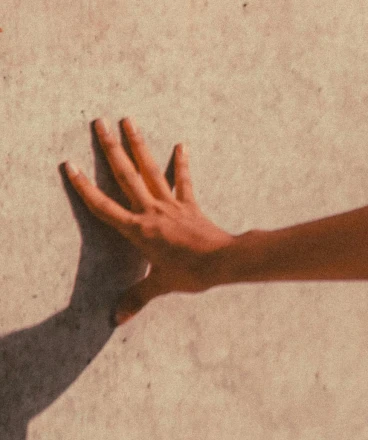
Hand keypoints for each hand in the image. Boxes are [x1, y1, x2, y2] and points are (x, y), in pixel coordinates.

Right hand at [63, 118, 234, 323]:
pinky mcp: (190, 205)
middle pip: (126, 175)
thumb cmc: (191, 273)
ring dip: (138, 144)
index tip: (69, 165)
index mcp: (138, 230)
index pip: (104, 207)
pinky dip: (182, 164)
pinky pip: (184, 181)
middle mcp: (151, 211)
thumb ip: (137, 298)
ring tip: (128, 119)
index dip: (85, 187)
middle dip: (110, 147)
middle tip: (98, 121)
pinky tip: (180, 145)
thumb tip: (116, 319)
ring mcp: (171, 205)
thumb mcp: (160, 285)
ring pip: (150, 169)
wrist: (225, 262)